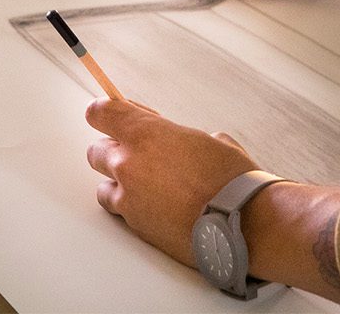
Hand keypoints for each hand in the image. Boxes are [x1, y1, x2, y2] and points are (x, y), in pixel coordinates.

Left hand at [85, 99, 258, 268]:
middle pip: (95, 150)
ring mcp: (128, 198)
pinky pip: (120, 212)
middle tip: (139, 155)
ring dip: (119, 183)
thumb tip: (177, 143)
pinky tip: (154, 208)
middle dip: (114, 150)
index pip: (101, 113)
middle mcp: (128, 164)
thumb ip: (179, 137)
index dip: (104, 112)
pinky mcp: (135, 226)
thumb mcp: (209, 140)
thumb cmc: (232, 180)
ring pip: (103, 186)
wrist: (243, 224)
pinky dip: (131, 209)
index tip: (110, 114)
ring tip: (147, 188)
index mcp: (145, 133)